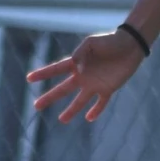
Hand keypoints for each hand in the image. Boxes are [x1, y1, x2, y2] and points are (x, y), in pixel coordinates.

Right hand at [25, 29, 145, 123]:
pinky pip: (101, 102)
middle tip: (36, 106)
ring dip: (71, 110)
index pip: (56, 69)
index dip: (42, 74)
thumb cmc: (110, 40)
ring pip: (79, 100)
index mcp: (77, 62)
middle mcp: (83, 75)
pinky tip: (89, 118)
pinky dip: (96, 110)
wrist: (130, 45)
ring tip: (61, 120)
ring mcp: (95, 83)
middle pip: (63, 89)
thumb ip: (81, 53)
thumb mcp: (92, 42)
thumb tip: (76, 68)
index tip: (29, 78)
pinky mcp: (108, 88)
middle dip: (49, 97)